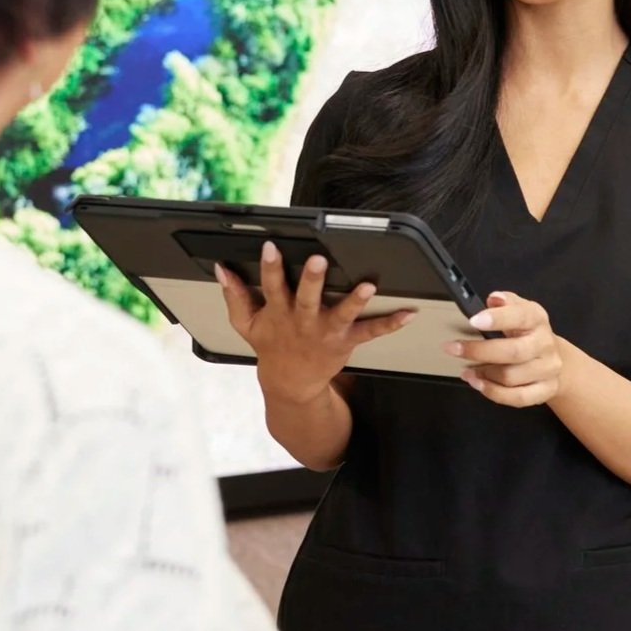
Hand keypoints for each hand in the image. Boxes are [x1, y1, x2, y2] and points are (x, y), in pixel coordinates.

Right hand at [216, 242, 414, 403]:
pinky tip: (409, 313)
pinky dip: (390, 323)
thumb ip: (234, 295)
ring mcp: (325, 332)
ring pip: (341, 314)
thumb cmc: (270, 346)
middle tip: (318, 260)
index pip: (271, 286)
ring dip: (355, 300)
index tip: (271, 246)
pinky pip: (371, 332)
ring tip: (368, 285)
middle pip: (306, 298)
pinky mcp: (346, 342)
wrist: (289, 384)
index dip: (270, 266)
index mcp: (279, 312)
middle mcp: (303, 321)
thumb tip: (221, 268)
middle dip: (312, 279)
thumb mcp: (246, 324)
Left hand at [445, 291, 566, 407]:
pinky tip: (478, 383)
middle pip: (513, 352)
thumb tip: (494, 299)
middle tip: (453, 348)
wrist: (554, 358)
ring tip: (465, 369)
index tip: (474, 320)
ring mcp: (547, 369)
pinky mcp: (545, 390)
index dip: (497, 319)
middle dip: (479, 351)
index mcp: (537, 319)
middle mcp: (545, 344)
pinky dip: (494, 392)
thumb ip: (506, 303)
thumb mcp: (519, 310)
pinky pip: (518, 397)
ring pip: (511, 377)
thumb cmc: (528, 333)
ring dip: (483, 374)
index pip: (520, 316)